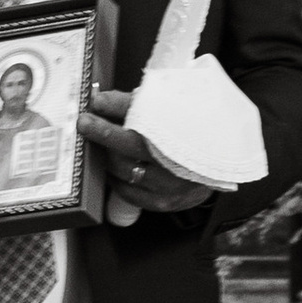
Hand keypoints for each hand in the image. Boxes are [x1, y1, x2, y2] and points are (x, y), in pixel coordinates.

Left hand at [78, 86, 214, 218]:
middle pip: (132, 147)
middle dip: (104, 134)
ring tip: (101, 145)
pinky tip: (113, 168)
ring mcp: (171, 185)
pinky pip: (129, 193)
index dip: (116, 112)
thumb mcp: (164, 108)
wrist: (216, 160)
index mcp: (181, 132)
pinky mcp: (164, 202)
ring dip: (108, 157)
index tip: (92, 107)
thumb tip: (98, 100)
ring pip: (126, 171)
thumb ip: (129, 104)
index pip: (142, 122)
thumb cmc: (185, 130)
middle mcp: (178, 161)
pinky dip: (116, 179)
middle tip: (85, 123)